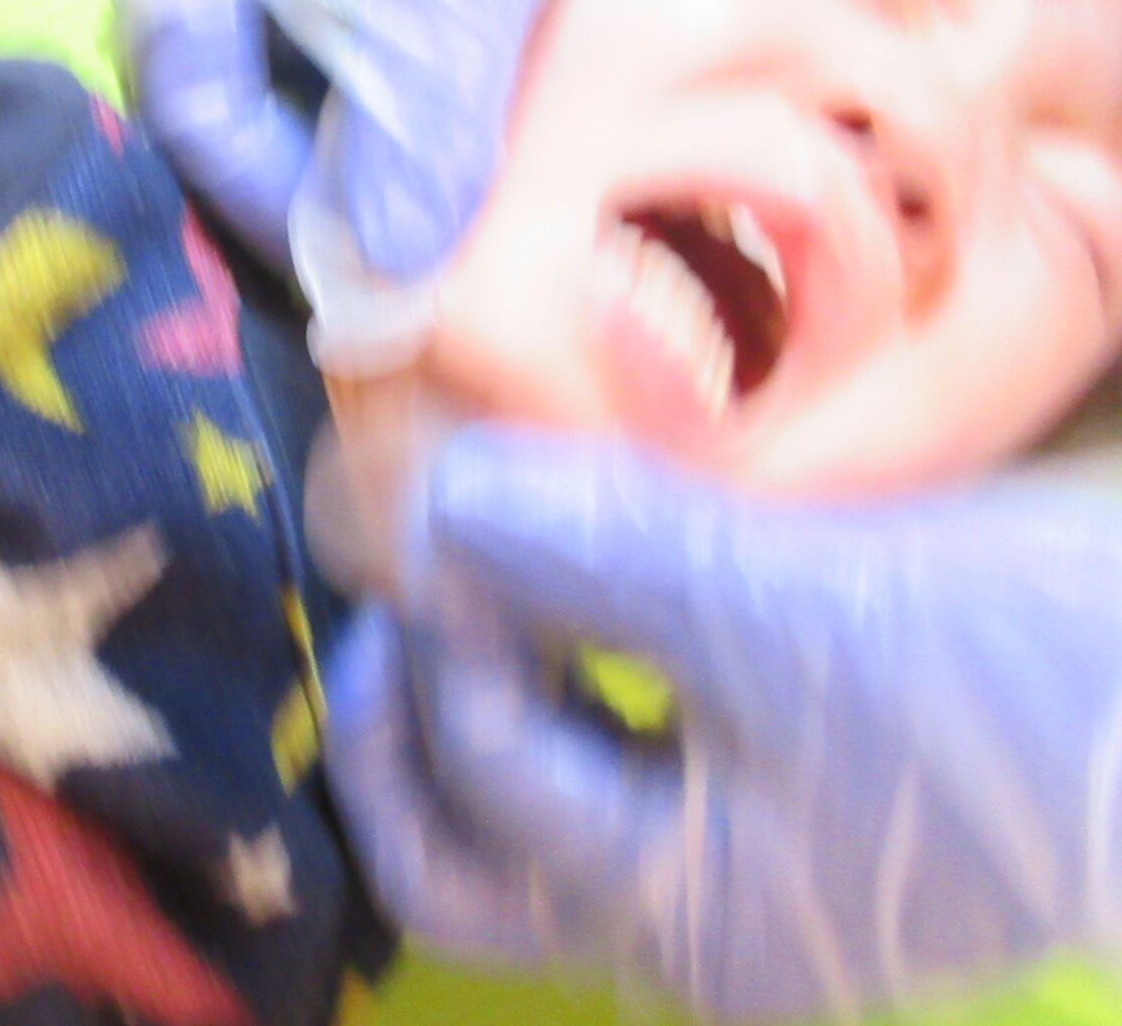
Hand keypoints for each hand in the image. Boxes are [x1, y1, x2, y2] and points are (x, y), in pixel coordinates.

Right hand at [107, 0, 680, 273]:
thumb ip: (416, 113)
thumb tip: (384, 279)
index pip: (190, 98)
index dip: (271, 198)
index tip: (367, 268)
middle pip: (251, 85)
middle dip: (333, 174)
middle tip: (426, 253)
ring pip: (326, 54)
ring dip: (394, 128)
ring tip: (473, 196)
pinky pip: (384, 6)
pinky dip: (434, 69)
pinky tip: (497, 111)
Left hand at [325, 425, 1121, 1020]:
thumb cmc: (1021, 673)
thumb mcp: (795, 607)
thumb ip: (602, 553)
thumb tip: (443, 498)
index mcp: (689, 912)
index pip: (489, 779)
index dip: (448, 630)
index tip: (450, 500)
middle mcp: (692, 916)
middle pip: (466, 859)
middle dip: (401, 729)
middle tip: (393, 597)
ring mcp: (732, 860)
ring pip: (522, 815)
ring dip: (468, 700)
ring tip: (460, 579)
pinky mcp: (764, 788)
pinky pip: (604, 750)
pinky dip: (553, 675)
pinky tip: (558, 583)